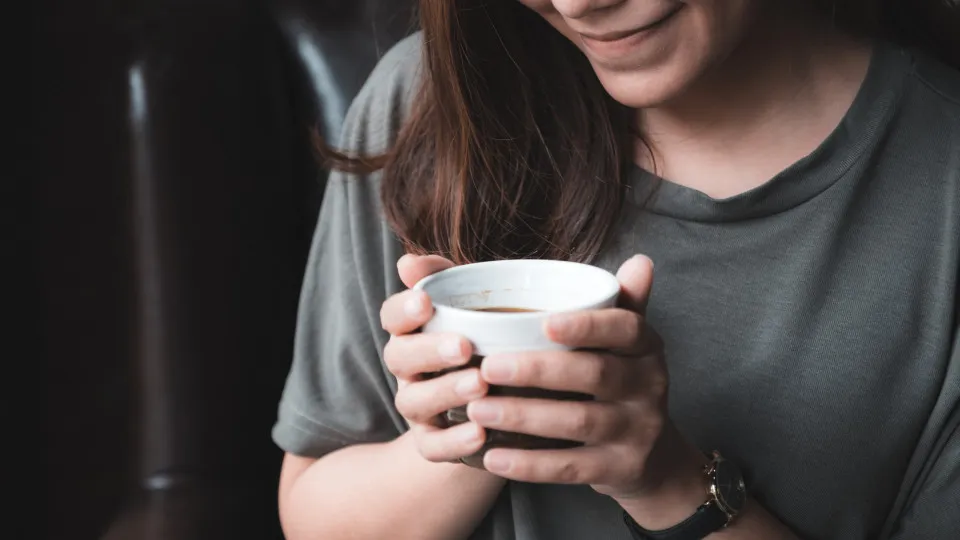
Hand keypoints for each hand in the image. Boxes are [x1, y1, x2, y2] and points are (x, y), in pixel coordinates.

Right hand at [380, 254, 489, 463]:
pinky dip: (453, 442)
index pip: (393, 316)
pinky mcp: (431, 442)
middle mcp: (407, 369)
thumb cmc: (483, 338)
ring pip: (414, 401)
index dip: (404, 310)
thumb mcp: (471, 305)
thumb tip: (408, 262)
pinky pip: (432, 447)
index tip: (425, 302)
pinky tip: (480, 434)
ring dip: (444, 392)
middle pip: (399, 358)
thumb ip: (445, 280)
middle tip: (464, 347)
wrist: (493, 403)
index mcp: (413, 332)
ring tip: (480, 385)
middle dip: (428, 351)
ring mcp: (418, 406)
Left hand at [466, 255, 707, 504]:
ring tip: (476, 409)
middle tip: (486, 367)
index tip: (543, 324)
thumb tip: (639, 258)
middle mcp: (650, 386)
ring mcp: (638, 431)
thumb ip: (620, 302)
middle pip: (594, 374)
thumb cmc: (619, 382)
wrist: (651, 456)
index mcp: (647, 347)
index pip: (626, 328)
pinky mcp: (620, 469)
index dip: (587, 326)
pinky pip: (571, 468)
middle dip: (537, 371)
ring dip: (524, 416)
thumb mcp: (625, 343)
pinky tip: (492, 457)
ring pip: (577, 423)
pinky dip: (530, 464)